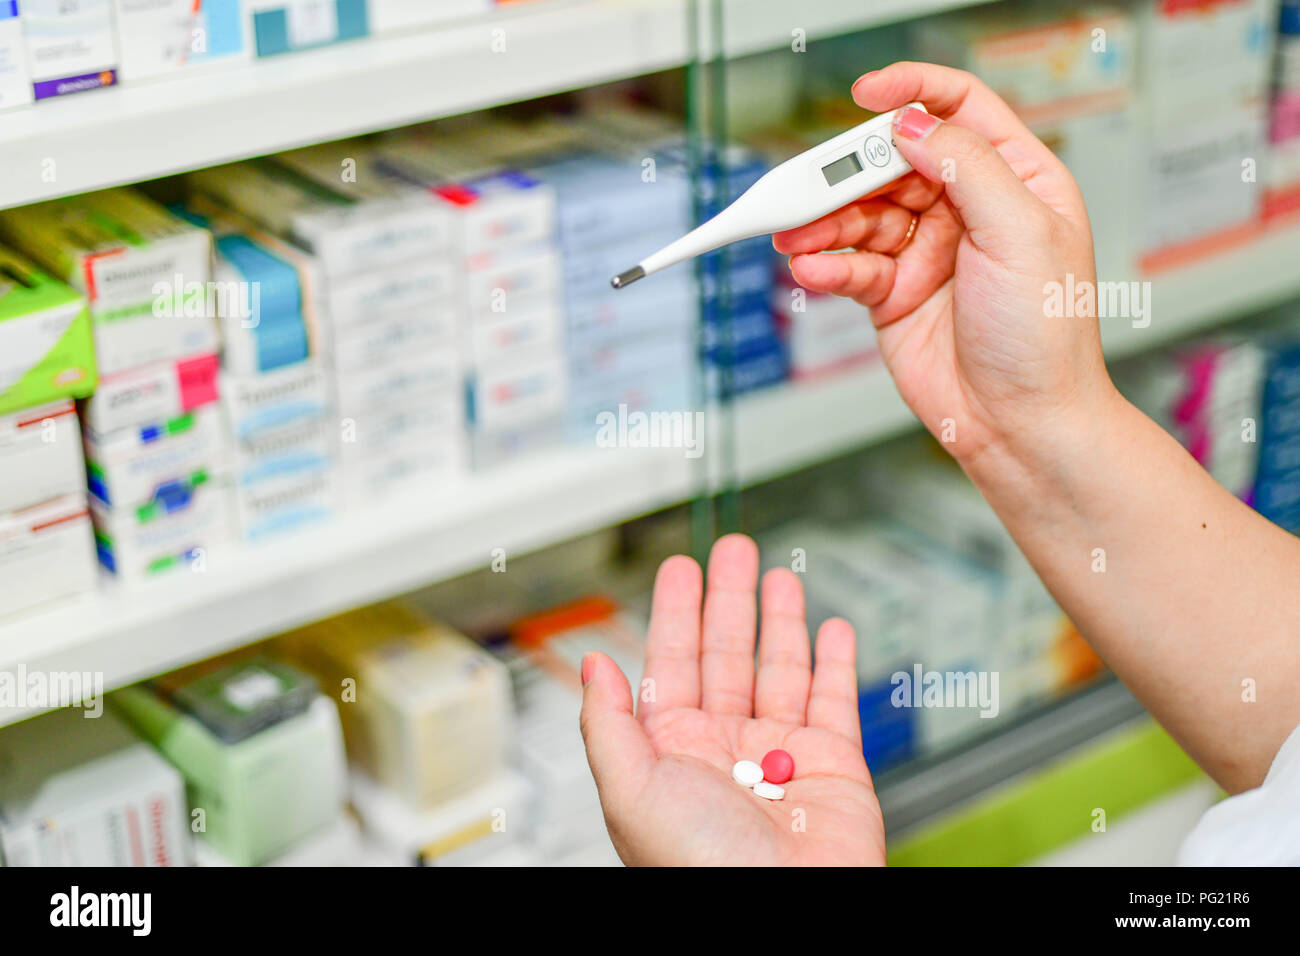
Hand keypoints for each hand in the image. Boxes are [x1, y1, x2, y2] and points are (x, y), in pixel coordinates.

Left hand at [579, 534, 883, 865]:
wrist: (787, 915)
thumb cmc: (700, 868)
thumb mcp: (629, 791)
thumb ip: (609, 724)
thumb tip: (594, 665)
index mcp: (672, 752)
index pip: (672, 663)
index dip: (676, 612)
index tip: (681, 567)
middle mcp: (725, 749)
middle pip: (727, 653)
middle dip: (729, 598)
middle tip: (733, 549)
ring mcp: (781, 754)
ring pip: (780, 668)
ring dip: (780, 619)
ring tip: (780, 574)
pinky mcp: (835, 765)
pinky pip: (836, 700)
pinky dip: (837, 661)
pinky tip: (832, 629)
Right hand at [774, 61, 1116, 465]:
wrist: (1021, 423)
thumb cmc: (1045, 336)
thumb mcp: (1020, 232)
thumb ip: (967, 166)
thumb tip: (912, 123)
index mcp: (1015, 179)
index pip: (960, 110)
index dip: (913, 91)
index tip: (865, 92)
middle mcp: (968, 208)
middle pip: (894, 161)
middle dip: (850, 172)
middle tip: (811, 186)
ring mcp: (927, 250)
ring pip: (862, 213)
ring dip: (826, 223)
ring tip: (798, 238)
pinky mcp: (893, 293)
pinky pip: (851, 265)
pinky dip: (828, 267)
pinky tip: (814, 272)